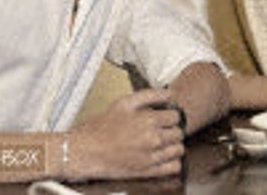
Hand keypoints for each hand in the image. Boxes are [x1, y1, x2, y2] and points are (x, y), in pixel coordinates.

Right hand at [68, 88, 184, 179]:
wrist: (87, 151)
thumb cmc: (103, 126)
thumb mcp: (125, 102)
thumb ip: (150, 95)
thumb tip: (170, 93)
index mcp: (148, 120)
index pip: (176, 116)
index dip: (170, 115)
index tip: (164, 116)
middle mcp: (153, 139)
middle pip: (179, 133)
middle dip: (172, 129)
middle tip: (162, 129)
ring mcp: (151, 157)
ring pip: (179, 150)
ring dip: (173, 145)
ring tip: (163, 142)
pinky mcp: (147, 172)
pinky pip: (173, 168)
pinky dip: (172, 161)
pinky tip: (163, 156)